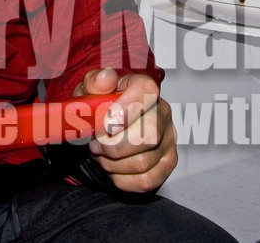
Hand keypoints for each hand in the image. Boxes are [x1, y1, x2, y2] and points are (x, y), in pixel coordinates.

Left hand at [75, 67, 176, 192]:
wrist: (103, 130)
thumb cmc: (98, 108)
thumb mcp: (89, 92)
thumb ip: (94, 83)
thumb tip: (106, 78)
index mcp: (145, 89)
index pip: (145, 93)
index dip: (124, 111)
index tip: (104, 125)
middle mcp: (163, 111)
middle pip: (148, 136)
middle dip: (113, 147)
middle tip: (96, 146)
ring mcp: (169, 139)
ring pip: (143, 162)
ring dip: (112, 165)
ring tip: (101, 156)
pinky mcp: (168, 162)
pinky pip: (146, 181)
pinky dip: (122, 180)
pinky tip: (112, 169)